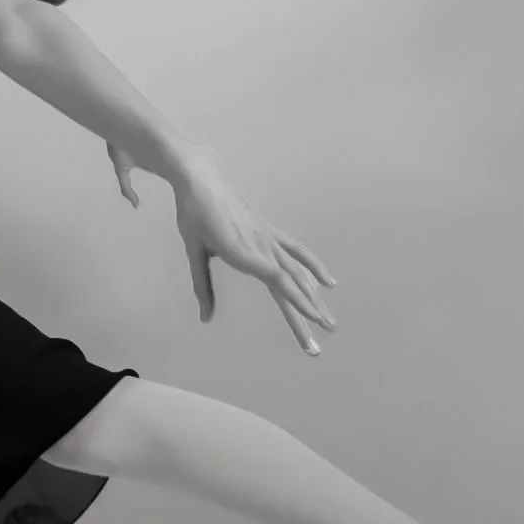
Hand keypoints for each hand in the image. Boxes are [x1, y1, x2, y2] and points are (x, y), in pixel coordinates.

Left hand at [169, 148, 338, 355]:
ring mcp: (268, 238)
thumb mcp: (194, 250)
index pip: (278, 282)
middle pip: (292, 285)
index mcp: (244, 252)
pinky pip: (296, 251)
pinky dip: (313, 266)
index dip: (298, 302)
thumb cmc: (194, 213)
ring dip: (315, 298)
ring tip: (329, 321)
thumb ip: (202, 285)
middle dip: (307, 315)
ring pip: (299, 271)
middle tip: (317, 346)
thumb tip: (205, 317)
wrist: (201, 177)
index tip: (315, 321)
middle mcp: (262, 246)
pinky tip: (327, 281)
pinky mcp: (269, 231)